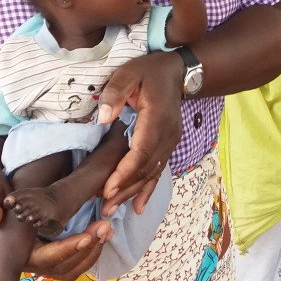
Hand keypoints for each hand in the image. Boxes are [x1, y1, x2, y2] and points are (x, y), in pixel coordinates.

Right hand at [0, 204, 113, 280]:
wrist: (7, 223)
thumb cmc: (2, 216)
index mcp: (23, 256)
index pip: (49, 258)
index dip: (68, 248)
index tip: (87, 236)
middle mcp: (36, 267)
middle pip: (66, 266)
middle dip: (88, 247)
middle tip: (104, 226)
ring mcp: (48, 268)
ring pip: (75, 268)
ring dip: (95, 250)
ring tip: (107, 228)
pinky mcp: (59, 264)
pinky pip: (79, 265)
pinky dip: (94, 251)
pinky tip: (104, 234)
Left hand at [95, 50, 181, 215]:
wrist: (176, 72)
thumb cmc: (148, 72)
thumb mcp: (128, 73)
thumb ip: (115, 93)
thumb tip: (103, 117)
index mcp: (156, 118)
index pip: (141, 152)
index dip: (125, 172)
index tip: (108, 188)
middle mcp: (167, 134)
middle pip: (146, 168)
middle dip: (125, 189)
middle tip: (104, 206)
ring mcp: (170, 141)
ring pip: (152, 173)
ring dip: (133, 192)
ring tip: (112, 209)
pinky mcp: (168, 145)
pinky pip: (158, 170)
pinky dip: (147, 189)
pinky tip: (138, 206)